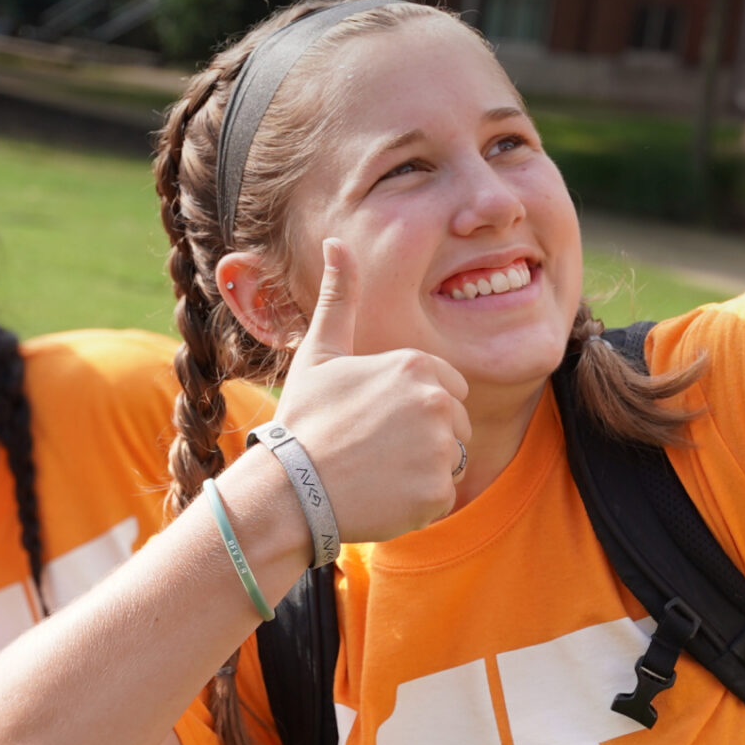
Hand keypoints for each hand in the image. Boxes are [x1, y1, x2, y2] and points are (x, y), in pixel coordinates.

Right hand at [275, 237, 472, 542]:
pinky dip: (416, 503)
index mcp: (415, 365)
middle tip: (373, 452)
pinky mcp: (438, 491)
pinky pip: (441, 496)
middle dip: (424, 439)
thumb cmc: (302, 422)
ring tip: (375, 473)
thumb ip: (341, 299)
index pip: (447, 388)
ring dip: (422, 471)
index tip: (376, 422)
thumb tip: (337, 242)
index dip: (414, 407)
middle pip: (455, 424)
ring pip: (451, 460)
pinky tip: (379, 497)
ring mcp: (440, 448)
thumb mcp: (320, 354)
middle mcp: (436, 402)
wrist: (288, 489)